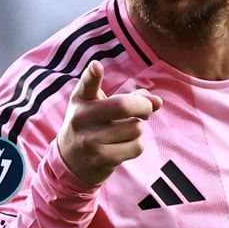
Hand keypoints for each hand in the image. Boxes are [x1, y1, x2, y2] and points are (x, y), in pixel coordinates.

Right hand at [56, 61, 162, 186]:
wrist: (71, 161)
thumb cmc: (92, 126)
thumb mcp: (101, 107)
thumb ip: (129, 98)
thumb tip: (157, 102)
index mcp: (81, 100)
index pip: (86, 84)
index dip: (92, 74)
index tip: (96, 66)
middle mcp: (82, 118)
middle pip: (124, 106)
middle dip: (144, 107)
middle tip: (145, 111)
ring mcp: (90, 140)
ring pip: (135, 128)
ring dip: (137, 129)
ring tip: (124, 133)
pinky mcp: (102, 159)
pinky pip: (136, 147)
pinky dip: (136, 145)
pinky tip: (124, 147)